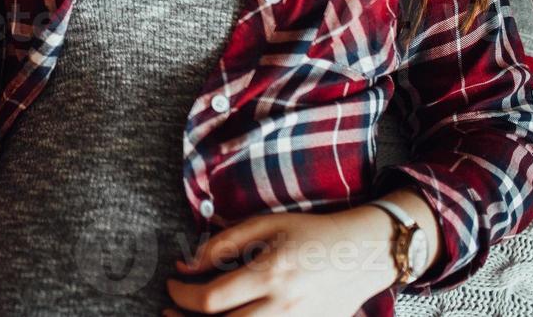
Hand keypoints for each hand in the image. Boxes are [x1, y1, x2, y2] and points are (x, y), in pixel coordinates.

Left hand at [163, 206, 398, 316]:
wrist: (364, 254)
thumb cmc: (311, 233)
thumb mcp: (266, 224)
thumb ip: (223, 243)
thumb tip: (186, 264)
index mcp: (271, 273)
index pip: (212, 298)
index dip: (182, 296)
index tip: (172, 284)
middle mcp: (285, 306)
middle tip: (168, 312)